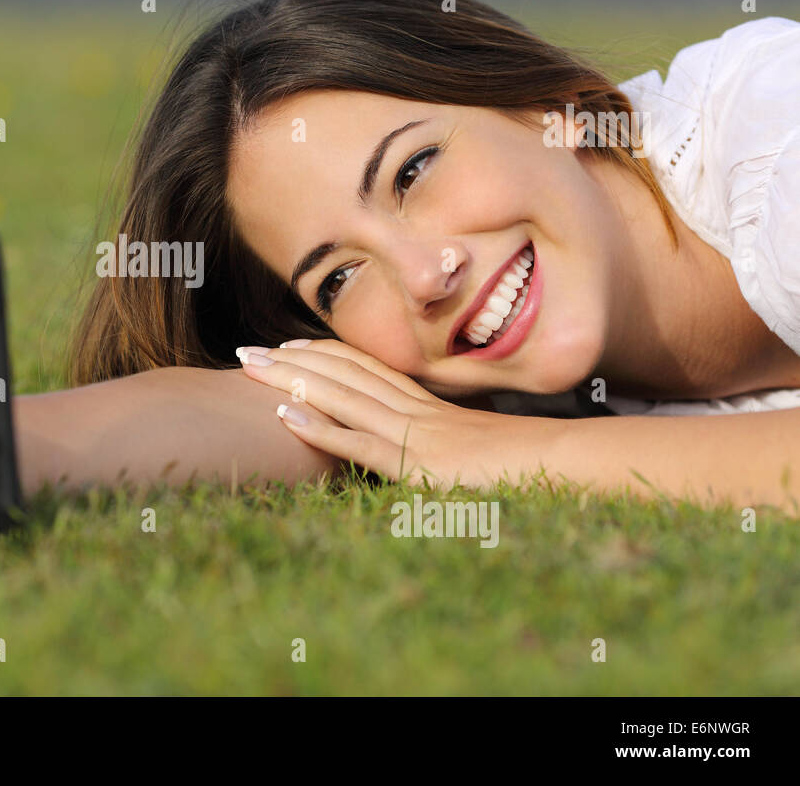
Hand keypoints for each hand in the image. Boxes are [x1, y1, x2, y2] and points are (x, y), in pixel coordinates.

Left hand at [234, 339, 558, 489]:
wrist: (569, 465)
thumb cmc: (532, 463)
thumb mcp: (482, 448)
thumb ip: (451, 443)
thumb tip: (438, 449)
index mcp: (428, 407)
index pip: (365, 370)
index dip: (322, 355)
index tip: (288, 347)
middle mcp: (414, 411)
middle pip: (342, 374)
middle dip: (289, 362)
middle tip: (243, 352)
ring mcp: (414, 434)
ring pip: (341, 397)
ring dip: (290, 382)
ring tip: (248, 369)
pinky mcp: (418, 463)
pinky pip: (359, 443)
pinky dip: (319, 428)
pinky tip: (284, 417)